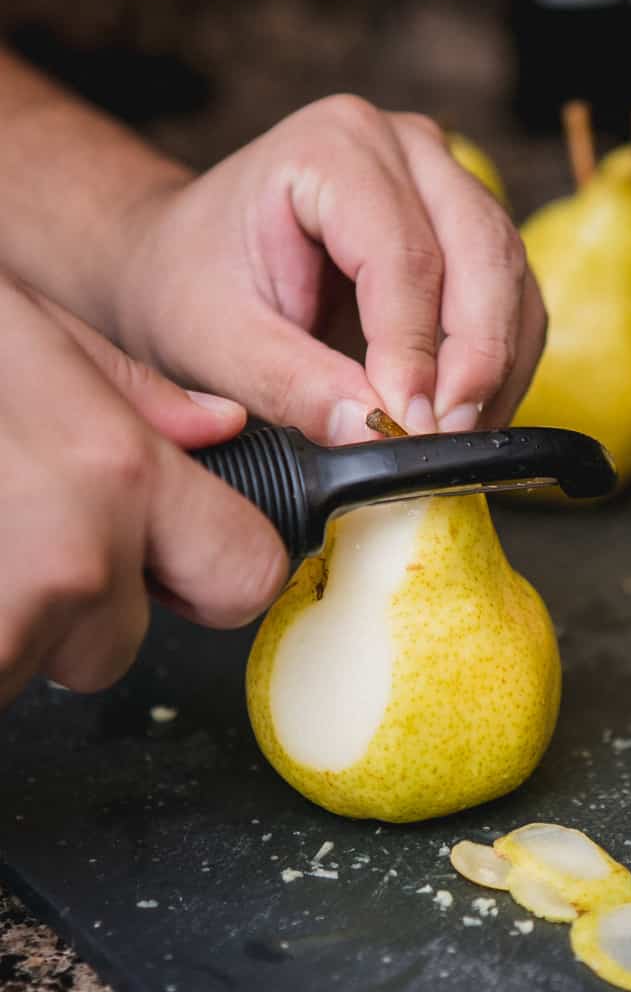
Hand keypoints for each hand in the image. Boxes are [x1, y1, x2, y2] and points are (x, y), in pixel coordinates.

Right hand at [0, 279, 287, 707]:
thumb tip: (215, 429)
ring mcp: (2, 619)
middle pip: (123, 641)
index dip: (215, 570)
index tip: (181, 562)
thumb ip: (129, 392)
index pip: (246, 572)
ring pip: (36, 665)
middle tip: (9, 527)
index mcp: (113, 470)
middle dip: (78, 604)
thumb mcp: (21, 326)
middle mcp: (69, 559)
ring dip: (5, 623)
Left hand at [115, 97, 546, 443]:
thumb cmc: (192, 286)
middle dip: (476, 357)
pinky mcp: (469, 229)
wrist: (186, 262)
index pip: (402, 253)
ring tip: (458, 439)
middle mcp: (407, 145)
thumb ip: (293, 384)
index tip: (410, 424)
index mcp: (334, 145)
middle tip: (449, 438)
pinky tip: (469, 416)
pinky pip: (514, 298)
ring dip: (498, 366)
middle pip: (481, 251)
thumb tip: (375, 432)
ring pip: (510, 275)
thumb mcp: (217, 343)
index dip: (414, 347)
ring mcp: (448, 180)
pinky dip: (502, 364)